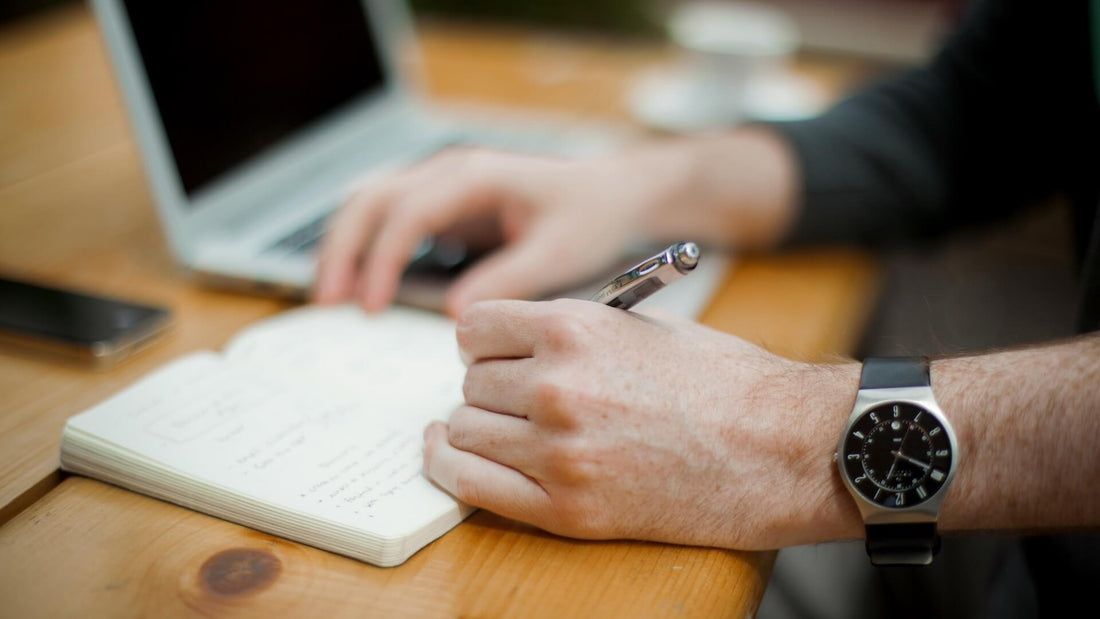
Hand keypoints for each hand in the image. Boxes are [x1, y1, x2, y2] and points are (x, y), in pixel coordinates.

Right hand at [315, 129, 797, 316]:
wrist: (616, 193)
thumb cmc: (593, 216)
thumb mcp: (559, 252)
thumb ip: (509, 279)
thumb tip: (456, 317)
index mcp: (477, 176)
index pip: (408, 212)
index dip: (381, 259)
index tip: (370, 307)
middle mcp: (451, 172)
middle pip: (371, 199)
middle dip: (342, 249)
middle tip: (327, 303)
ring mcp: (444, 184)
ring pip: (371, 203)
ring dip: (345, 246)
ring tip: (330, 298)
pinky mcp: (446, 205)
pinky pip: (390, 218)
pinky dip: (367, 248)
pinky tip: (360, 286)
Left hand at [423, 298, 861, 549]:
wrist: (782, 449)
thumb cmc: (723, 382)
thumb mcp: (643, 325)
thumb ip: (571, 329)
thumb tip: (514, 340)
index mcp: (575, 329)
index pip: (475, 328)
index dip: (483, 340)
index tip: (493, 352)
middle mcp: (557, 386)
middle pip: (471, 382)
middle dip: (489, 385)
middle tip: (516, 394)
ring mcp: (559, 452)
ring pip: (466, 430)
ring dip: (477, 426)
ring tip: (504, 426)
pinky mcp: (567, 509)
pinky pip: (472, 485)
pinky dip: (451, 467)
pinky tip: (450, 453)